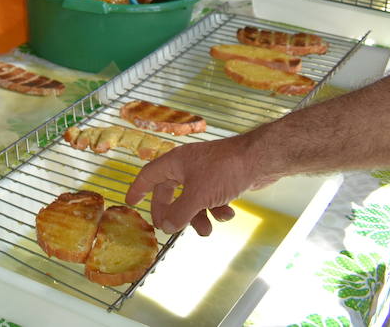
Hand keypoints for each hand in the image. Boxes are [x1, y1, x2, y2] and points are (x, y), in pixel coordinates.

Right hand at [125, 133, 274, 235]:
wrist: (259, 160)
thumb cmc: (224, 171)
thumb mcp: (198, 196)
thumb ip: (180, 213)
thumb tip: (166, 227)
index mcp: (174, 163)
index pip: (148, 176)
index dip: (138, 189)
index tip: (130, 202)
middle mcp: (186, 167)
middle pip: (170, 192)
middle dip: (172, 212)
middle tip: (168, 229)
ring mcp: (204, 173)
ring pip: (192, 199)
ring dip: (198, 216)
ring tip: (207, 230)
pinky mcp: (221, 179)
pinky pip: (210, 198)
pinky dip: (216, 209)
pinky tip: (228, 213)